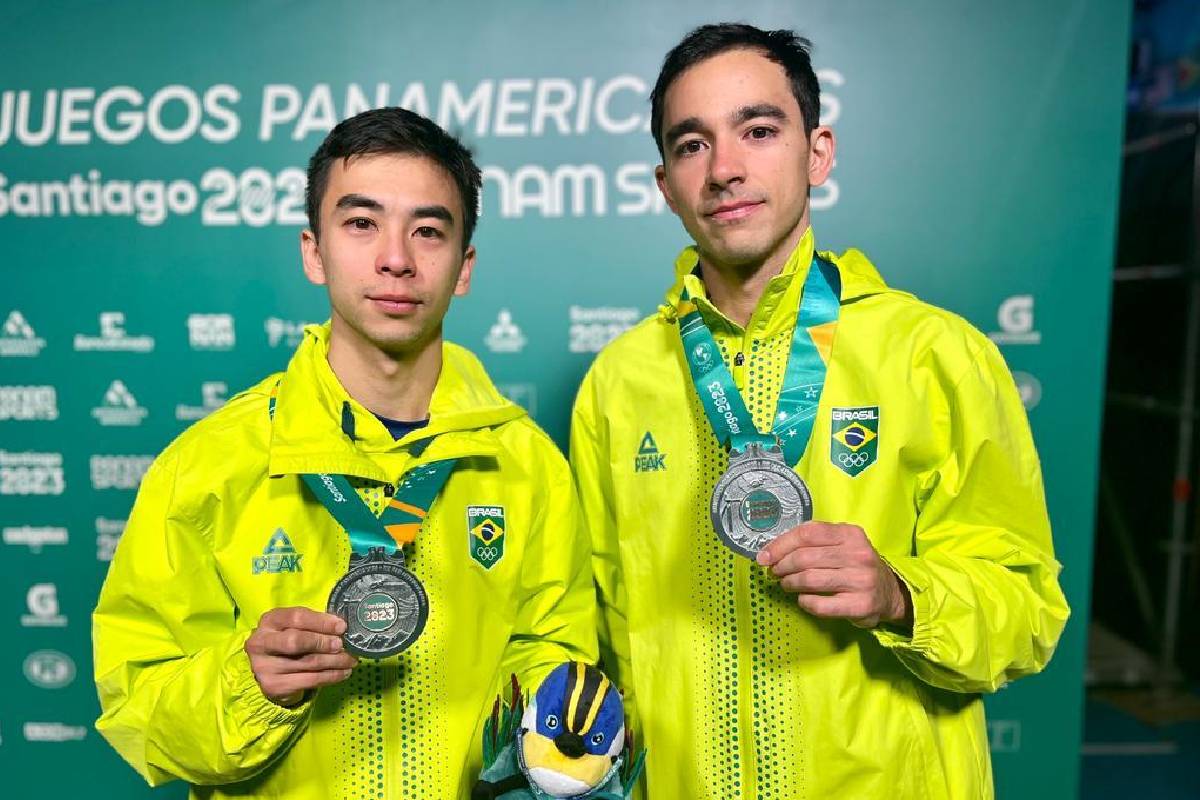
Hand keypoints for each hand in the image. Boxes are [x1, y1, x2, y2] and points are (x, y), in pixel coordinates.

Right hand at [245, 607, 357, 706]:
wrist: (270, 670)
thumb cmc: (289, 640)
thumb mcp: (296, 627)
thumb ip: (314, 624)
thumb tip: (342, 627)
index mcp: (269, 621)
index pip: (296, 617)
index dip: (321, 622)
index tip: (342, 627)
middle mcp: (261, 642)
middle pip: (297, 641)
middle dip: (324, 643)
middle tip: (343, 646)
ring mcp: (264, 666)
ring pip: (307, 663)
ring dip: (335, 662)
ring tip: (351, 660)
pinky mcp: (273, 686)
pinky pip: (310, 680)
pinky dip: (331, 676)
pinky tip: (344, 673)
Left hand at [756, 522, 912, 629]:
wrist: (890, 592)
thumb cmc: (855, 565)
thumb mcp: (841, 544)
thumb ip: (812, 542)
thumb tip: (770, 553)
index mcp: (851, 534)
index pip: (808, 533)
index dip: (780, 545)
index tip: (764, 556)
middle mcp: (858, 555)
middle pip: (805, 557)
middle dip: (782, 566)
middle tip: (775, 573)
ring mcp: (861, 581)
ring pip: (810, 580)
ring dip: (790, 583)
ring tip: (787, 585)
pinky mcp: (860, 605)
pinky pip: (819, 604)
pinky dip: (804, 602)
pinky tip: (803, 600)